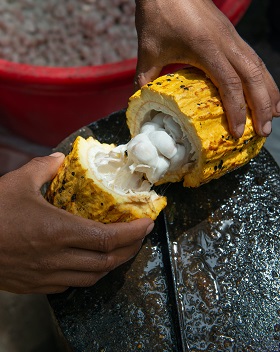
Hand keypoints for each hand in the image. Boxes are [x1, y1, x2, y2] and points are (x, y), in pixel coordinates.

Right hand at [0, 153, 153, 293]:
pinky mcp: (35, 285)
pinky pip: (71, 284)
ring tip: (120, 250)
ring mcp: (47, 275)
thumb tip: (60, 159)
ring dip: (112, 264)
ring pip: (93, 277)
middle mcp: (57, 257)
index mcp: (59, 231)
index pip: (109, 238)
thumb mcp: (18, 182)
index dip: (133, 233)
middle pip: (107, 261)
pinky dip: (88, 274)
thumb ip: (44, 168)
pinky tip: (88, 263)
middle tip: (139, 236)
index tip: (147, 224)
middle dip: (130, 249)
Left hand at [135, 0, 279, 137]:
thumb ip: (144, 78)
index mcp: (207, 49)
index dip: (237, 111)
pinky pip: (254, 59)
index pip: (230, 85)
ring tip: (275, 115)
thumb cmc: (158, 14)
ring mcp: (232, 37)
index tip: (237, 133)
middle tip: (265, 132)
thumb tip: (139, 102)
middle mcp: (226, 43)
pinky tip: (266, 90)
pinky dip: (263, 77)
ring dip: (269, 92)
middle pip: (254, 77)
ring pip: (259, 67)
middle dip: (262, 107)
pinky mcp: (232, 35)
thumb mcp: (148, 49)